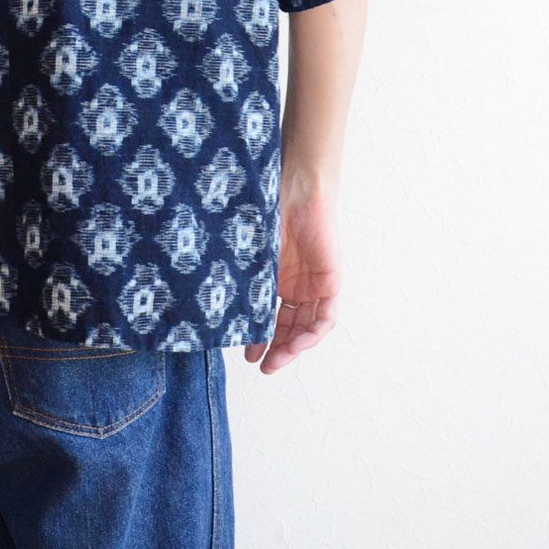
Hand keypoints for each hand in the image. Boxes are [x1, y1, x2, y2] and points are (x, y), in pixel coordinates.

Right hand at [244, 193, 340, 373]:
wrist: (295, 183)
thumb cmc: (266, 205)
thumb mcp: (250, 250)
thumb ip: (243, 275)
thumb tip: (217, 302)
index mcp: (277, 276)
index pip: (272, 315)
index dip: (261, 336)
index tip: (247, 353)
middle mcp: (297, 283)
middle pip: (290, 325)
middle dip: (276, 348)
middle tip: (260, 365)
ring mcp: (314, 281)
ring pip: (308, 325)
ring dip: (294, 346)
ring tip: (275, 361)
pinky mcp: (331, 278)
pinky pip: (326, 315)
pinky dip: (314, 331)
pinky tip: (299, 342)